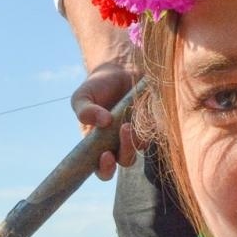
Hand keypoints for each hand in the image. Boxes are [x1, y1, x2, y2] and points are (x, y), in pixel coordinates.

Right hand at [70, 61, 139, 180]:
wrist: (120, 67)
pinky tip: (140, 108)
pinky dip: (147, 123)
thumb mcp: (83, 97)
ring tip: (128, 120)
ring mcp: (136, 136)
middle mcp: (118, 145)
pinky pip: (153, 131)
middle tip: (123, 130)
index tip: (105, 155)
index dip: (104, 169)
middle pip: (124, 161)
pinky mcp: (151, 124)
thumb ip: (85, 111)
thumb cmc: (97, 86)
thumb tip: (103, 122)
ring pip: (140, 149)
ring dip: (135, 138)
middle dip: (124, 152)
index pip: (102, 169)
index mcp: (98, 146)